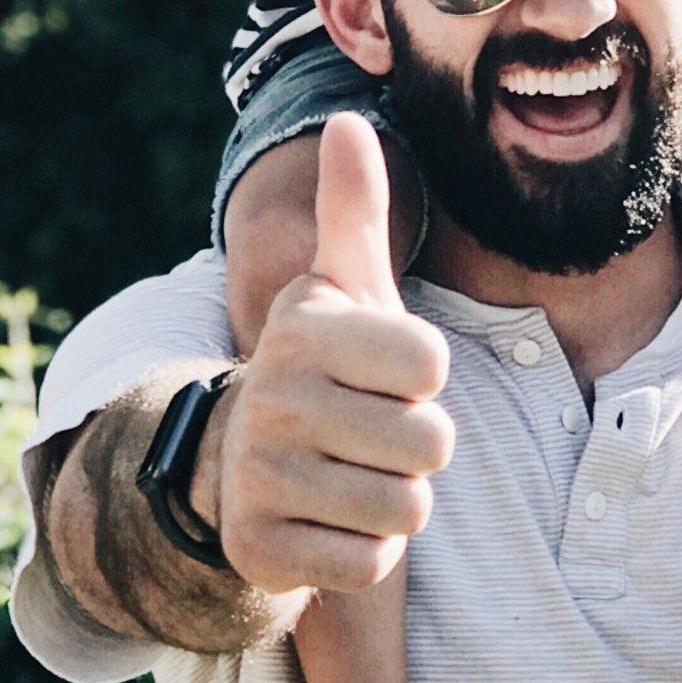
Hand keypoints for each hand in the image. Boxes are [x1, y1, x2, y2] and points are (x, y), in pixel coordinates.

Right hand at [216, 114, 455, 594]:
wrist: (250, 461)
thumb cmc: (329, 365)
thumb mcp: (344, 285)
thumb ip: (356, 207)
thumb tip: (348, 118)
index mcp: (303, 328)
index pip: (431, 363)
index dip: (424, 376)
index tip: (383, 372)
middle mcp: (271, 397)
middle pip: (430, 443)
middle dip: (418, 445)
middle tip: (371, 431)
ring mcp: (259, 477)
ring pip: (406, 508)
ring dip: (396, 499)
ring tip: (353, 472)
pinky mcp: (260, 550)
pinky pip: (372, 564)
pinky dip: (366, 551)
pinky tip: (330, 520)